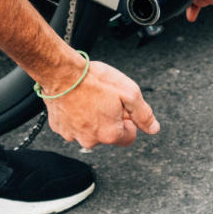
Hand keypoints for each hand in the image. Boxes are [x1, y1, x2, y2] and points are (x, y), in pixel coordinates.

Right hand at [43, 60, 159, 148]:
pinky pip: (73, 125)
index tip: (122, 107)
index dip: (129, 121)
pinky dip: (76, 115)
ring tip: (89, 98)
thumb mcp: (129, 93)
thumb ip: (143, 114)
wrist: (61, 72)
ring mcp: (72, 135)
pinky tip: (76, 100)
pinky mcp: (58, 127)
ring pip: (89, 130)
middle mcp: (90, 140)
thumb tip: (153, 128)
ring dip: (92, 118)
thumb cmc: (94, 80)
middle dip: (110, 119)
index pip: (129, 137)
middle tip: (105, 99)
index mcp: (110, 134)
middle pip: (108, 134)